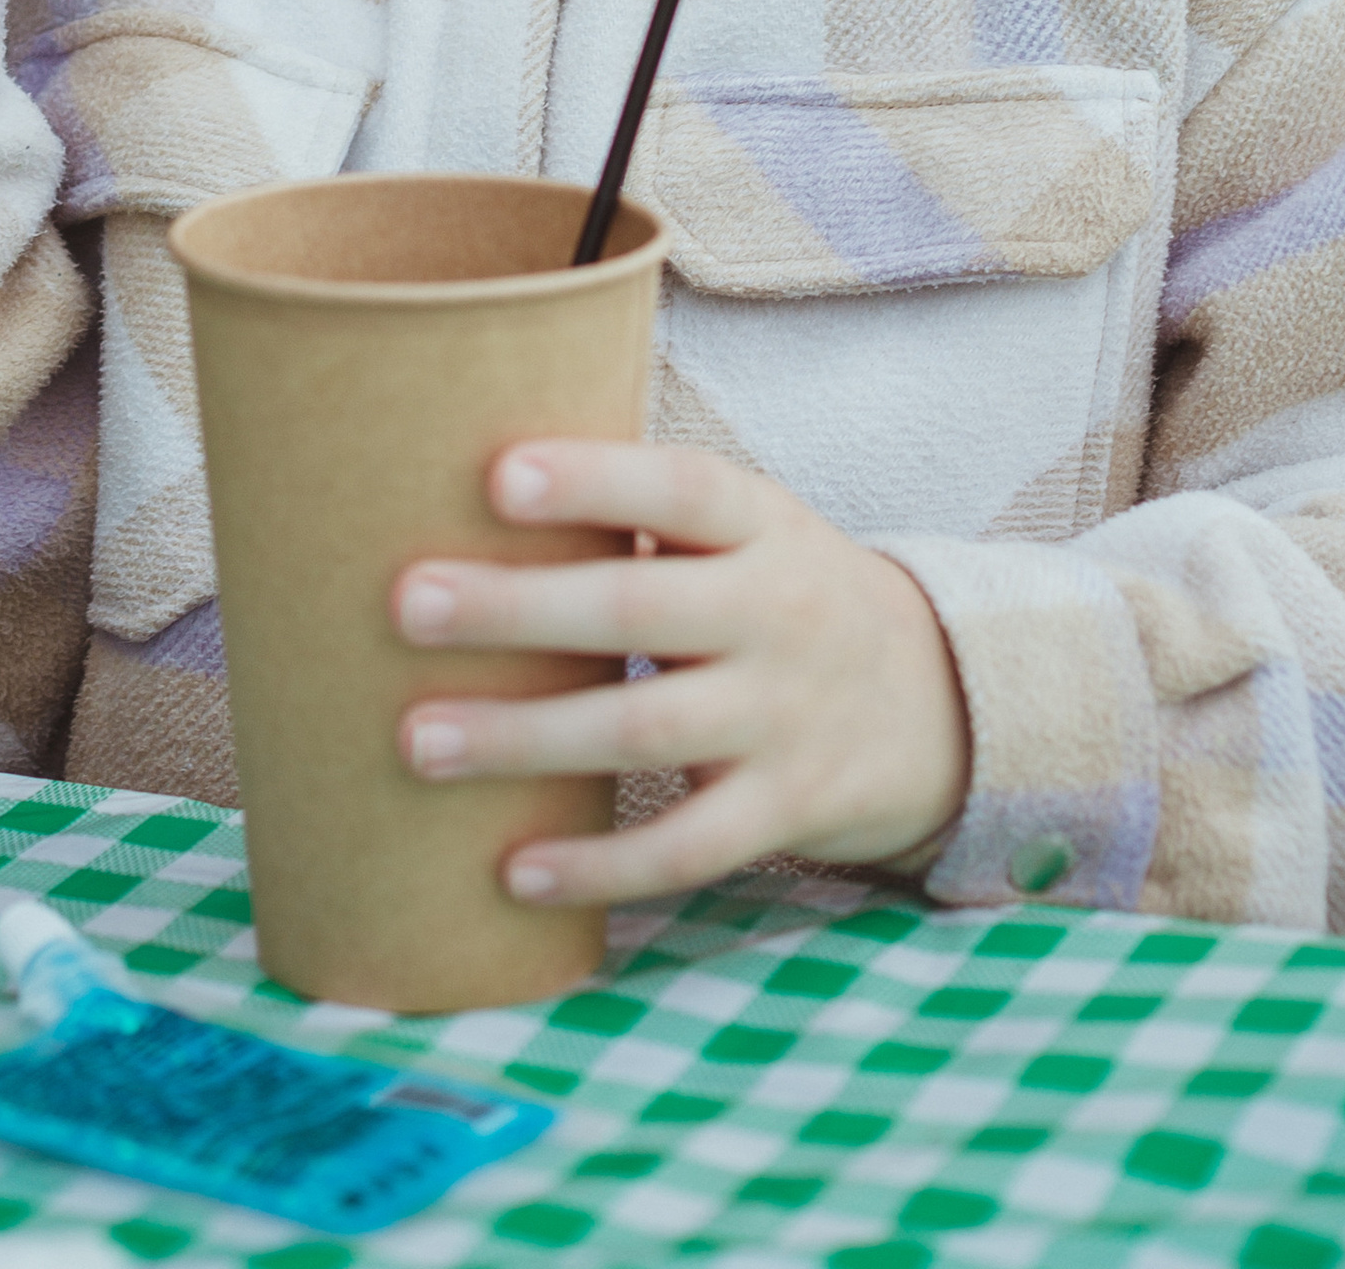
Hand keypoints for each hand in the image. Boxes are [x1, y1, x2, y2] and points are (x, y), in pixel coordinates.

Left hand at [391, 442, 971, 904]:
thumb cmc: (781, 597)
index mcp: (763, 525)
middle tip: (407, 604)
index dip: (596, 480)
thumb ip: (642, 516)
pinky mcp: (787, 809)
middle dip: (520, 608)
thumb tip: (465, 485)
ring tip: (418, 742)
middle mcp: (780, 613)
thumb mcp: (747, 533)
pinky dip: (600, 865)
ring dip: (525, 739)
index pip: (682, 489)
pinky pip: (687, 847)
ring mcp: (787, 717)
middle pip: (641, 607)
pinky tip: (511, 869)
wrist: (937, 701)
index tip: (499, 475)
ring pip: (646, 729)